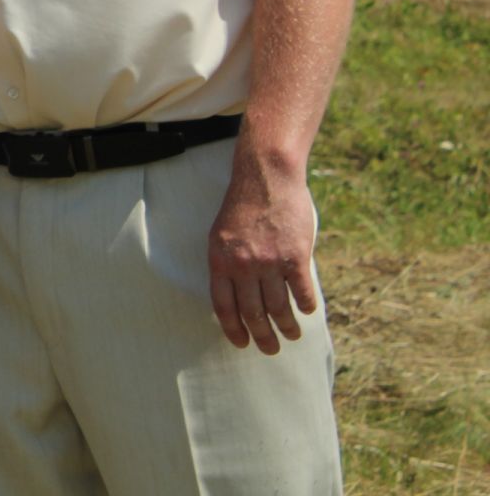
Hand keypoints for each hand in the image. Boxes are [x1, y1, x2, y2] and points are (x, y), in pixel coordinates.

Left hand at [208, 153, 319, 354]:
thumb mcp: (222, 235)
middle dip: (263, 336)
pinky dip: (306, 306)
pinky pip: (302, 291)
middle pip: (253, 313)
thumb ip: (228, 264)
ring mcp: (269, 261)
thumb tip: (237, 295)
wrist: (266, 178)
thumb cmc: (242, 206)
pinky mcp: (295, 255)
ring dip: (287, 327)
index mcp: (220, 260)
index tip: (242, 344)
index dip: (233, 329)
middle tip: (270, 349)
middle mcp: (243, 265)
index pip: (223, 306)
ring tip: (291, 335)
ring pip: (279, 307)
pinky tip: (307, 312)